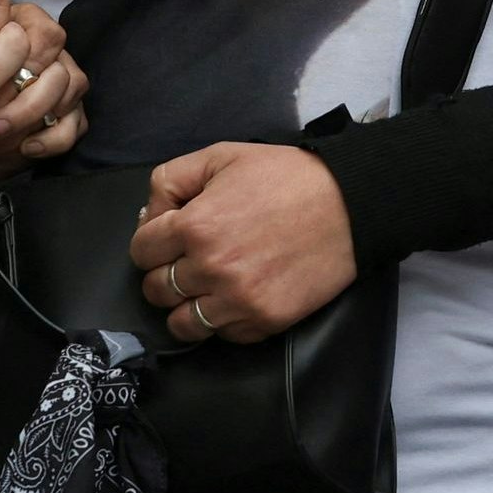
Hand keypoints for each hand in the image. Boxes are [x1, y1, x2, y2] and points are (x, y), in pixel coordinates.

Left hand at [133, 142, 357, 343]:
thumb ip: (172, 179)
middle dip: (165, 274)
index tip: (168, 238)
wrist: (351, 203)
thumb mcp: (222, 156)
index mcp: (195, 226)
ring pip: (182, 324)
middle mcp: (211, 268)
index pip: (141, 252)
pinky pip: (224, 336)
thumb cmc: (288, 176)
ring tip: (207, 287)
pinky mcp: (265, 320)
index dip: (151, 242)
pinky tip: (239, 295)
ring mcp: (238, 300)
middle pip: (155, 291)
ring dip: (188, 305)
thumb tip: (149, 215)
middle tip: (188, 261)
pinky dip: (225, 320)